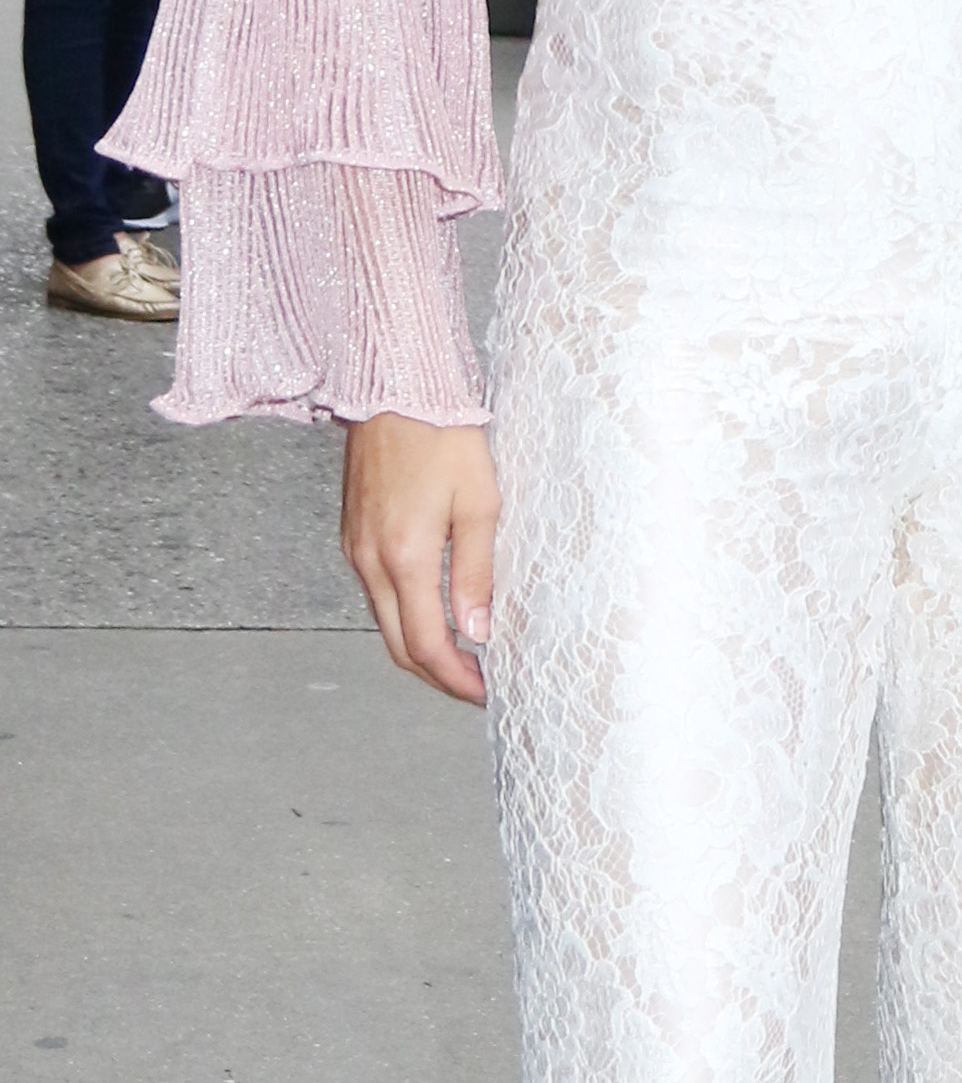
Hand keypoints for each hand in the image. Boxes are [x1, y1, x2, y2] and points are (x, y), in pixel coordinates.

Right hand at [340, 415, 499, 702]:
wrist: (395, 389)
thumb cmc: (442, 435)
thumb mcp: (479, 504)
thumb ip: (477, 573)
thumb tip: (477, 630)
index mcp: (403, 556)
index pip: (426, 644)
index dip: (456, 679)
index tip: (485, 693)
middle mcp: (369, 560)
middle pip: (399, 645)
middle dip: (438, 676)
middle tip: (476, 687)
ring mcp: (356, 549)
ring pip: (384, 622)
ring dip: (421, 648)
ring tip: (464, 657)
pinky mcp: (354, 536)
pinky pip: (376, 594)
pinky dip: (404, 617)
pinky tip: (434, 615)